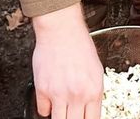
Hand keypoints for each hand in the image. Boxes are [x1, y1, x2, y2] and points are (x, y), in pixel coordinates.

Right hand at [31, 4, 102, 118]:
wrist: (62, 30)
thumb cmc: (79, 45)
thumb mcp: (96, 71)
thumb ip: (93, 92)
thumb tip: (90, 108)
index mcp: (93, 91)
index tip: (83, 117)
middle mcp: (77, 95)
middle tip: (70, 113)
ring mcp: (58, 94)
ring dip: (59, 115)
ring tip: (61, 108)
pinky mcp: (42, 89)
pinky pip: (42, 110)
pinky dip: (46, 107)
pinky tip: (50, 100)